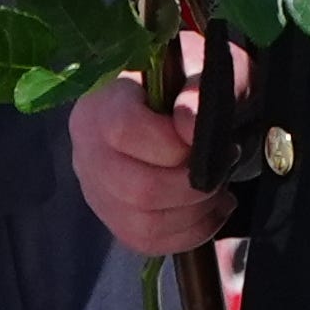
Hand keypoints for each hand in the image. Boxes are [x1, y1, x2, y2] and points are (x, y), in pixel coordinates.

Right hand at [71, 45, 240, 258]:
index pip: (124, 132)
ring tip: (219, 190)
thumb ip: (201, 88)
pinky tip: (210, 210)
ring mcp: (96, 190)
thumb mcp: (206, 68)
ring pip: (144, 224)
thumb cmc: (192, 82)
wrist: (183, 104)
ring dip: (195, 213)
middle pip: (138, 189)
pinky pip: (148, 242)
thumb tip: (187, 124)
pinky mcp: (113, 219)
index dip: (174, 144)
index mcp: (102, 103)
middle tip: (223, 167)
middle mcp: (86, 149)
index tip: (212, 137)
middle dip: (193, 187)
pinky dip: (190, 233)